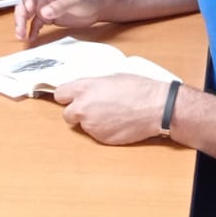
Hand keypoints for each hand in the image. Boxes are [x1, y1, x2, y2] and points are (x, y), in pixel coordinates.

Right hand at [13, 0, 100, 40]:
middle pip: (24, 3)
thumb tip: (44, 13)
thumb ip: (60, 5)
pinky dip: (32, 30)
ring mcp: (44, 6)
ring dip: (23, 25)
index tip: (30, 9)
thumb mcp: (76, 0)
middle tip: (20, 29)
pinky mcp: (48, 17)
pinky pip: (36, 23)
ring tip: (22, 36)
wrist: (99, 7)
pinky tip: (31, 37)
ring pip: (27, 15)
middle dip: (21, 16)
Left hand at [54, 75, 171, 144]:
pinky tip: (118, 123)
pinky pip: (97, 135)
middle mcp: (83, 107)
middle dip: (77, 112)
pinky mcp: (101, 138)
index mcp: (84, 88)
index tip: (72, 98)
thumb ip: (93, 85)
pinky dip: (104, 130)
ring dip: (93, 121)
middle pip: (67, 114)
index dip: (67, 97)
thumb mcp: (111, 78)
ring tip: (113, 114)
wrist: (156, 108)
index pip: (60, 94)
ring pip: (83, 125)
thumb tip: (85, 91)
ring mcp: (91, 125)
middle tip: (93, 108)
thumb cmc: (139, 89)